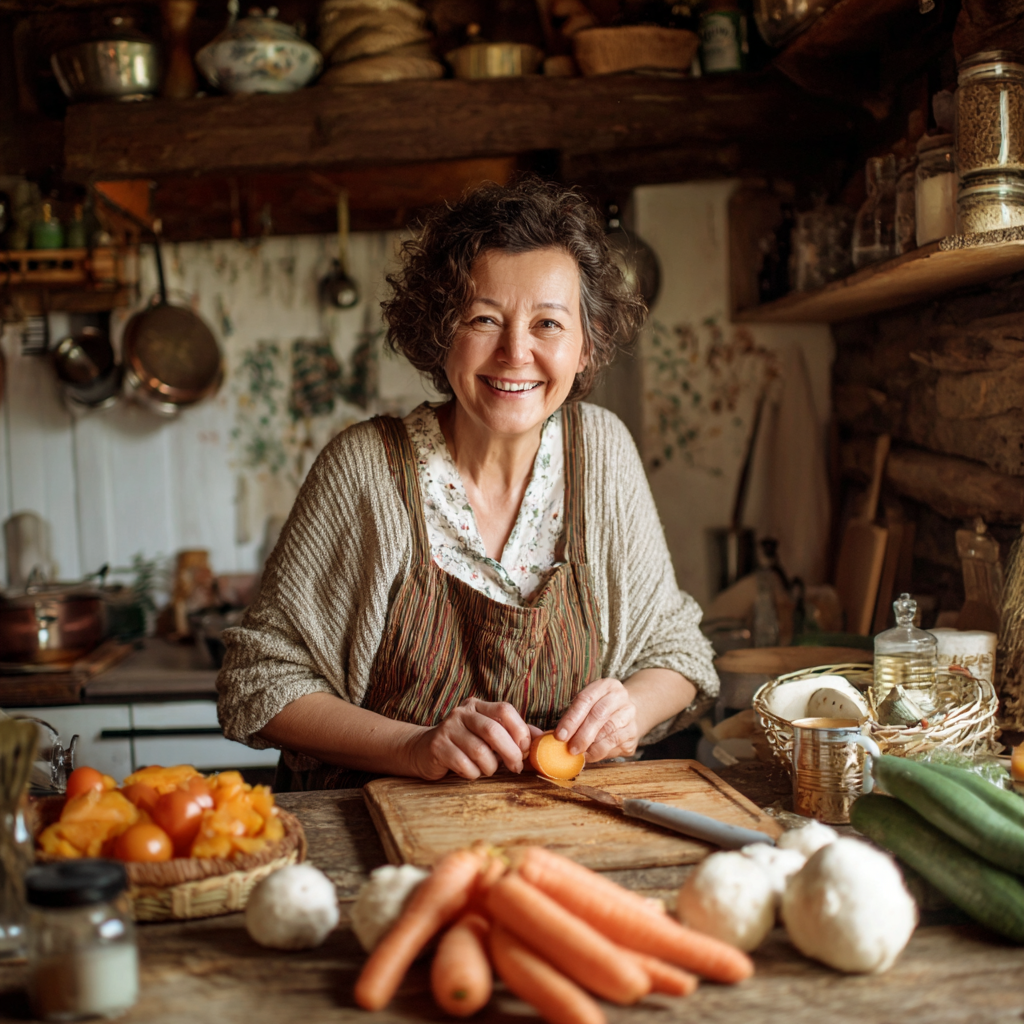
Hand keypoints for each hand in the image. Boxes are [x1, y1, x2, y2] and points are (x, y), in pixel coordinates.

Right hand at [408, 697, 538, 780]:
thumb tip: (543, 737)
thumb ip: (514, 735)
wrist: (425, 750)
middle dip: (510, 753)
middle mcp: (462, 712)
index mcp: (478, 706)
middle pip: (493, 730)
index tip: (525, 749)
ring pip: (479, 751)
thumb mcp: (489, 735)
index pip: (505, 710)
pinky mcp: (438, 746)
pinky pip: (463, 764)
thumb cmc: (465, 744)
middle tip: (516, 767)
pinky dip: (473, 774)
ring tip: (488, 769)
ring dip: (490, 767)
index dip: (520, 730)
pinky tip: (470, 772)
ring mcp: (448, 728)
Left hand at [553, 678, 638, 761]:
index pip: (585, 700)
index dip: (571, 719)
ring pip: (609, 732)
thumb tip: (547, 736)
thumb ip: (571, 716)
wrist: (626, 712)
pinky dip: (602, 753)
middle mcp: (620, 697)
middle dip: (582, 735)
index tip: (559, 736)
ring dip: (592, 747)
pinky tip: (592, 755)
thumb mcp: (587, 704)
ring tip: (580, 754)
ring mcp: (630, 715)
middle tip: (570, 749)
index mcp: (605, 685)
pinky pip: (616, 745)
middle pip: (599, 716)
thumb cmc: (598, 709)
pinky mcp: (634, 733)